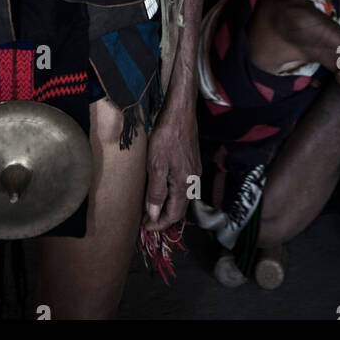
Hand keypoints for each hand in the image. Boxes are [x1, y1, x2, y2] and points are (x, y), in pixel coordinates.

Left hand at [142, 103, 199, 232]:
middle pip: (180, 209)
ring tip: (152, 207)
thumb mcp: (156, 165)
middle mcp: (193, 181)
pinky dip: (173, 194)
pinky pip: (184, 187)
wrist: (181, 112)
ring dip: (169, 206)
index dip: (159, 224)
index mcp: (185, 185)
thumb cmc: (167, 136)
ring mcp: (195, 172)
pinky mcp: (193, 162)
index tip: (145, 226)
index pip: (173, 215)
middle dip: (164, 217)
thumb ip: (156, 191)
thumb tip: (153, 214)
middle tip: (147, 220)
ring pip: (183, 198)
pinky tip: (163, 189)